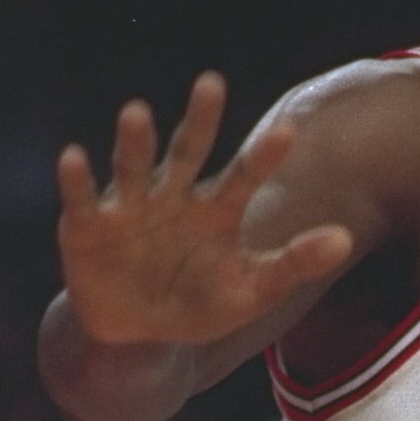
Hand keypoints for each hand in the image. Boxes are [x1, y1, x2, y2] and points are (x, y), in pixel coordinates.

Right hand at [56, 72, 352, 346]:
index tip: (288, 133)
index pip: (244, 176)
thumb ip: (292, 264)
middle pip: (188, 151)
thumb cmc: (196, 304)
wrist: (136, 336)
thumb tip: (346, 239)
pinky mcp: (86, 225)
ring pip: (134, 165)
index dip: (263, 158)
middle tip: (213, 84)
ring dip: (134, 141)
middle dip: (199, 121)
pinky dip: (76, 180)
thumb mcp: (249, 292)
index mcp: (215, 209)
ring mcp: (129, 206)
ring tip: (137, 113)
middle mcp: (173, 195)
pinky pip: (82, 198)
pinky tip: (73, 157)